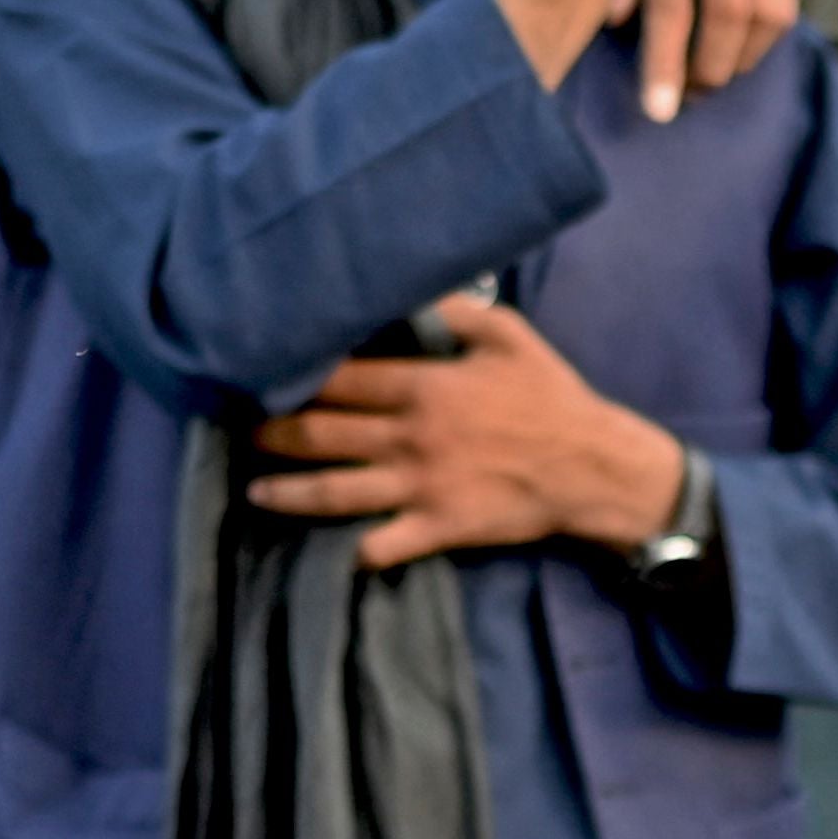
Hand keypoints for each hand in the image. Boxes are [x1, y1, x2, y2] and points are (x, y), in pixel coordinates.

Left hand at [247, 294, 682, 569]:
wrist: (593, 468)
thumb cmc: (551, 399)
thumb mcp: (510, 337)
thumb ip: (457, 311)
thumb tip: (412, 288)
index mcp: (424, 387)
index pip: (339, 380)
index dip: (295, 379)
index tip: (264, 376)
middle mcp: (411, 437)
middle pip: (321, 434)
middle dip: (274, 433)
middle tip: (244, 432)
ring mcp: (420, 487)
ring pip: (334, 492)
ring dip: (287, 492)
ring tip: (256, 491)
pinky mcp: (437, 528)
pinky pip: (380, 544)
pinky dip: (348, 550)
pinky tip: (321, 550)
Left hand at [604, 0, 803, 123]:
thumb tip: (614, 19)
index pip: (671, 6)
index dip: (665, 65)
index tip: (659, 113)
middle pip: (728, 12)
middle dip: (709, 68)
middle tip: (690, 95)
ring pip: (766, 15)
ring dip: (740, 61)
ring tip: (713, 77)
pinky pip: (784, 11)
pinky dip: (761, 45)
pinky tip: (737, 54)